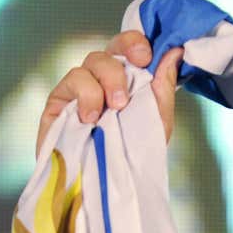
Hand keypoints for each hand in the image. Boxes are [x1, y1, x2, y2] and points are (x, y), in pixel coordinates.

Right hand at [37, 30, 184, 153]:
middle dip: (120, 68)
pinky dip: (84, 95)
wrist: (104, 190)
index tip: (146, 57)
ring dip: (104, 83)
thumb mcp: (157, 122)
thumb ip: (163, 87)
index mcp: (124, 79)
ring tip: (111, 111)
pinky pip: (70, 82)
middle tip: (125, 99)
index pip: (126, 46)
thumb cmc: (131, 158)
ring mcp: (78, 90)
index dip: (134, 42)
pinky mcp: (58, 104)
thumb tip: (174, 51)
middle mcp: (100, 80)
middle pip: (108, 51)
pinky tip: (90, 117)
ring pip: (89, 63)